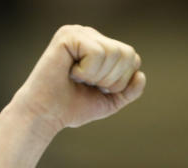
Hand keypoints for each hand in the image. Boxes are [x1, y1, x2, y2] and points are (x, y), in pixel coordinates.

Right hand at [12, 25, 145, 135]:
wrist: (46, 115)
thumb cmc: (73, 107)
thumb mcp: (109, 101)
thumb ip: (129, 91)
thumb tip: (141, 75)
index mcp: (99, 45)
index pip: (132, 58)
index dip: (120, 81)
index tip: (96, 88)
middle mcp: (89, 34)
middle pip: (127, 53)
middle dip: (111, 79)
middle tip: (87, 84)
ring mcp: (78, 32)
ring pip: (113, 53)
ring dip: (98, 76)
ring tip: (78, 79)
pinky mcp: (68, 36)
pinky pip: (97, 53)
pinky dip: (87, 72)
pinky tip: (70, 73)